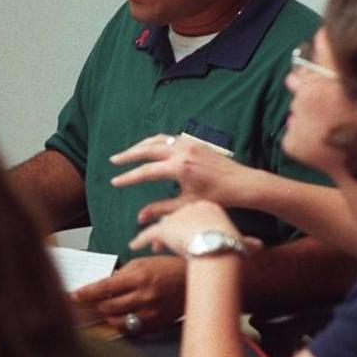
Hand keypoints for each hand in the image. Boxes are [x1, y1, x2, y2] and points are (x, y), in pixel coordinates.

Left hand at [72, 255, 186, 334]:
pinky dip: (125, 323)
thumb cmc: (170, 268)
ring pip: (118, 321)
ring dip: (109, 315)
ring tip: (111, 308)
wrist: (198, 281)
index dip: (86, 293)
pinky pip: (133, 329)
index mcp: (139, 278)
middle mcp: (144, 297)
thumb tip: (105, 284)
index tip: (74, 296)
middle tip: (93, 302)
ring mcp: (151, 313)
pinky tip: (126, 315)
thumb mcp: (144, 263)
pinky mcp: (157, 325)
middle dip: (97, 305)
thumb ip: (123, 274)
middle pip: (108, 307)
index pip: (104, 287)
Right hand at [110, 133, 263, 223]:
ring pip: (158, 140)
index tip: (114, 182)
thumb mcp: (187, 205)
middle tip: (113, 160)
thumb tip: (140, 217)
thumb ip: (161, 209)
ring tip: (129, 153)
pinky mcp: (195, 142)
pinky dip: (157, 142)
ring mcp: (189, 144)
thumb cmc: (218, 197)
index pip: (146, 171)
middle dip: (128, 155)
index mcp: (180, 167)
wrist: (243, 184)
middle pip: (147, 149)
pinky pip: (170, 138)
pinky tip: (152, 149)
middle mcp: (183, 151)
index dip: (128, 177)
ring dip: (141, 146)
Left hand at [128, 200, 240, 258]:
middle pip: (176, 212)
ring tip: (142, 236)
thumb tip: (260, 248)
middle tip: (153, 222)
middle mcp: (192, 205)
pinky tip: (134, 245)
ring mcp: (178, 215)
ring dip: (150, 229)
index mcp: (209, 205)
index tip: (180, 226)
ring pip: (161, 222)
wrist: (222, 249)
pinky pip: (150, 234)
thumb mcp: (240, 240)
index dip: (185, 220)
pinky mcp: (166, 228)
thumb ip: (245, 242)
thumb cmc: (234, 245)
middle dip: (162, 213)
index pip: (193, 210)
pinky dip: (142, 240)